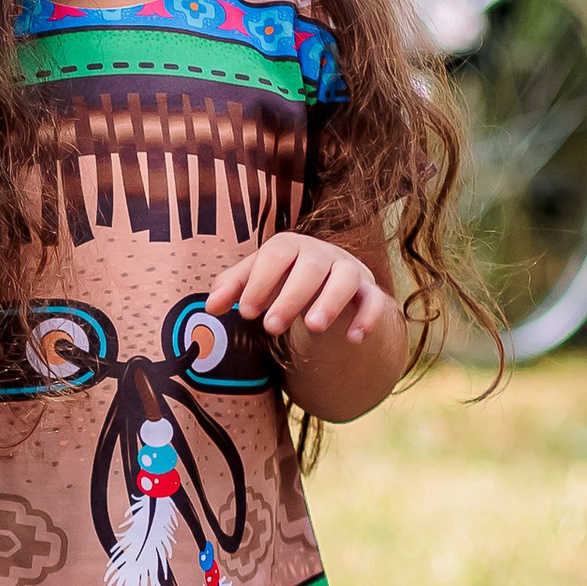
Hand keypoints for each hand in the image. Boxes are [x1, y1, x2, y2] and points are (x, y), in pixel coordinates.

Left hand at [205, 233, 397, 348]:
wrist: (327, 291)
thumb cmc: (283, 283)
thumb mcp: (256, 283)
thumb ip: (232, 289)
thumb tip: (210, 307)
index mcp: (291, 247)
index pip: (277, 253)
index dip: (261, 280)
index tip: (247, 312)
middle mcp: (322, 254)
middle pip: (311, 266)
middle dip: (291, 296)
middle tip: (271, 327)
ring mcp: (349, 271)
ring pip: (346, 277)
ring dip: (330, 301)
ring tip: (313, 328)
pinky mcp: (370, 293)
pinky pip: (375, 300)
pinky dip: (367, 317)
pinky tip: (353, 338)